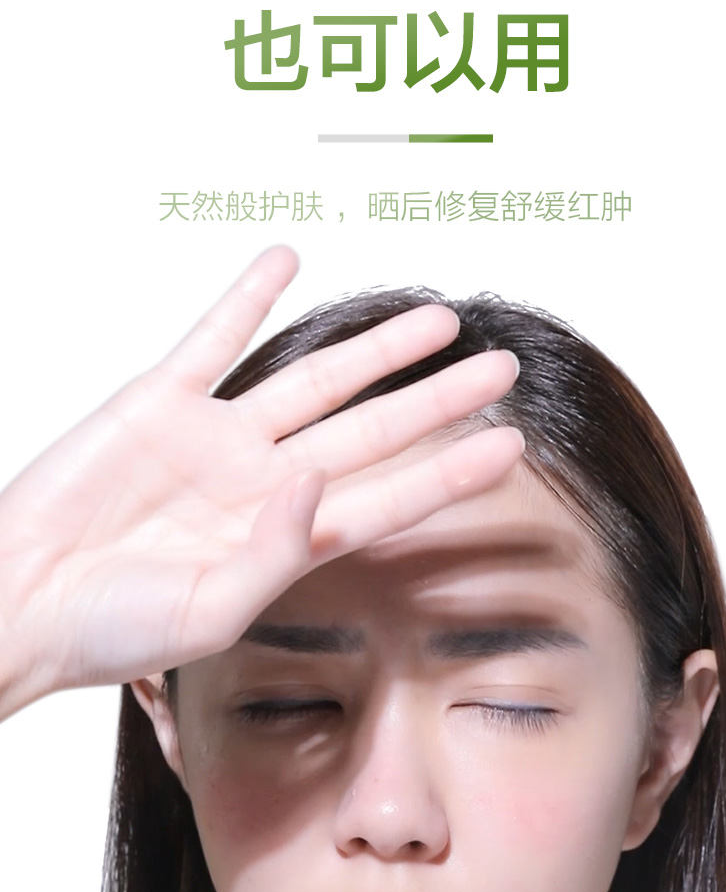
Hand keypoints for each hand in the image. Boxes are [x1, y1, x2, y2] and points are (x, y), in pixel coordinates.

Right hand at [0, 247, 522, 717]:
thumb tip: (322, 483)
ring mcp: (215, 439)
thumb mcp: (207, 614)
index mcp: (284, 542)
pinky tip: (288, 260)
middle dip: (436, 400)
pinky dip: (247, 296)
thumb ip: (275, 553)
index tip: (509, 447)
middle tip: (500, 369)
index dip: (450, 473)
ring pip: (314, 378)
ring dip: (374, 346)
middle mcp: (263, 484)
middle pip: (371, 430)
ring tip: (436, 318)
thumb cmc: (111, 631)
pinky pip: (212, 337)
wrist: (21, 599)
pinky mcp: (157, 402)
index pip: (389, 500)